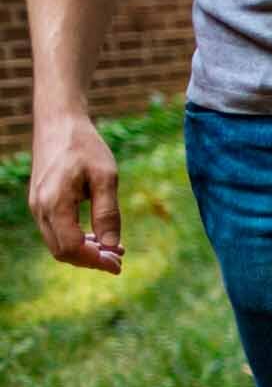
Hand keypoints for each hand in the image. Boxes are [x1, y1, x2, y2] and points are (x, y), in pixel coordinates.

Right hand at [28, 110, 124, 273]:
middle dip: (91, 261)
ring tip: (114, 250)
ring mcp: (37, 206)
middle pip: (62, 251)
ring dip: (85, 252)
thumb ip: (107, 213)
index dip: (95, 261)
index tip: (118, 264)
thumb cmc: (85, 146)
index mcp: (55, 203)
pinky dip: (77, 239)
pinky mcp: (41, 202)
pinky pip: (57, 231)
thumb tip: (111, 246)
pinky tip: (99, 237)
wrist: (59, 122)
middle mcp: (40, 208)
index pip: (71, 247)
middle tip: (119, 261)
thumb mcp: (106, 177)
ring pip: (58, 244)